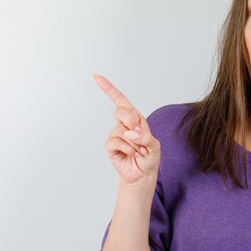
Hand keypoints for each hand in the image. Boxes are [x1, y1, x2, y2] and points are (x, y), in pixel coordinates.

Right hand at [93, 73, 160, 187]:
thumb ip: (145, 137)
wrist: (143, 174)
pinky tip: (131, 154)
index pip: (120, 99)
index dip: (108, 88)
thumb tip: (129, 133)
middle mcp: (124, 124)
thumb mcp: (155, 146)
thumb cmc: (150, 157)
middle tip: (139, 136)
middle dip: (131, 121)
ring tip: (138, 151)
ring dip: (134, 143)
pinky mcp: (110, 146)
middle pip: (120, 110)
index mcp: (134, 117)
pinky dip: (127, 148)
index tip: (95, 76)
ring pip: (121, 130)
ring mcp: (116, 134)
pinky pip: (115, 141)